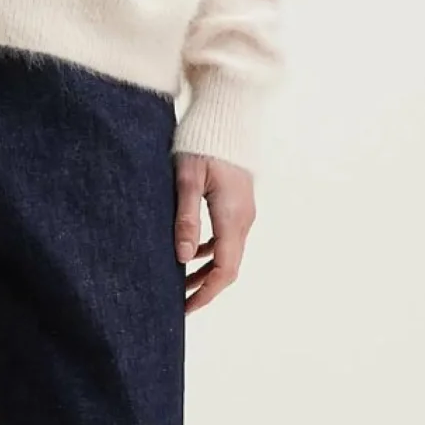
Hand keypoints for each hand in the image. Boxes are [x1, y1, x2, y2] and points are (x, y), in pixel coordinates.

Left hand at [173, 153, 254, 312]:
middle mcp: (243, 219)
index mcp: (232, 217)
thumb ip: (186, 219)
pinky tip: (192, 254)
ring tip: (181, 283)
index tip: (186, 308)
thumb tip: (184, 259)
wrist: (226, 117)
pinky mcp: (238, 204)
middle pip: (229, 267)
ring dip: (208, 272)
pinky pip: (228, 238)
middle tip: (180, 302)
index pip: (224, 270)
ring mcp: (244, 212)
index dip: (206, 293)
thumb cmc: (202, 144)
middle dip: (206, 288)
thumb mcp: (187, 181)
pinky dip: (212, 253)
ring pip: (229, 254)